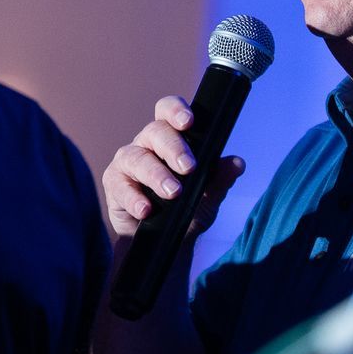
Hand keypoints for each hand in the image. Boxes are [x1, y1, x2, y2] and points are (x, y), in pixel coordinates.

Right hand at [101, 94, 244, 242]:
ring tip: (173, 193)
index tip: (188, 122)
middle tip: (189, 167)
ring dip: (156, 175)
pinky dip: (134, 198)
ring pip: (137, 158)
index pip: (168, 111)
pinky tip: (146, 210)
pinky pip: (120, 186)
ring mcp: (128, 163)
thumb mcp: (209, 197)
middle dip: (173, 147)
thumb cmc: (187, 210)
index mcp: (170, 138)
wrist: (168, 242)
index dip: (175, 110)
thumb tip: (237, 163)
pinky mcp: (114, 184)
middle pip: (154, 132)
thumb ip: (220, 179)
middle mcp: (147, 144)